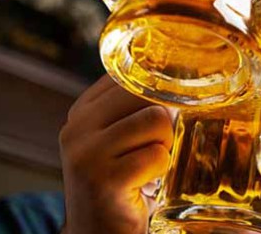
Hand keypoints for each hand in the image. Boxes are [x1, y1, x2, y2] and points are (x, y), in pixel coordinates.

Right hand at [59, 76, 173, 233]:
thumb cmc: (123, 186)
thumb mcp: (120, 140)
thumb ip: (137, 108)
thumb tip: (183, 78)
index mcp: (82, 111)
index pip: (132, 75)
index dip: (159, 93)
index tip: (159, 120)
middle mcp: (77, 127)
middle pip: (148, 93)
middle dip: (165, 122)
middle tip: (153, 150)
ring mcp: (85, 153)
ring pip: (157, 121)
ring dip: (166, 147)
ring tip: (149, 167)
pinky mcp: (102, 180)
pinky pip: (158, 156)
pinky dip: (162, 172)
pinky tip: (145, 185)